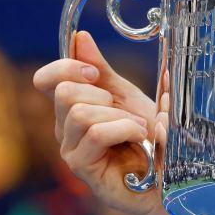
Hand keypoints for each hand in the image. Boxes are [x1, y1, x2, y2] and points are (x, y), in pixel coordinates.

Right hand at [32, 31, 159, 214]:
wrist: (168, 176)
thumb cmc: (148, 140)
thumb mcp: (128, 98)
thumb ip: (103, 72)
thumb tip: (80, 38)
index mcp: (73, 107)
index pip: (46, 79)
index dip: (67, 67)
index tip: (96, 73)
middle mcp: (64, 129)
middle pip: (64, 92)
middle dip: (102, 94)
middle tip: (125, 111)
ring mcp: (71, 150)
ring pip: (79, 113)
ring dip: (119, 116)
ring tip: (140, 129)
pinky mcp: (83, 169)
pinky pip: (95, 134)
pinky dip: (123, 129)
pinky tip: (139, 139)